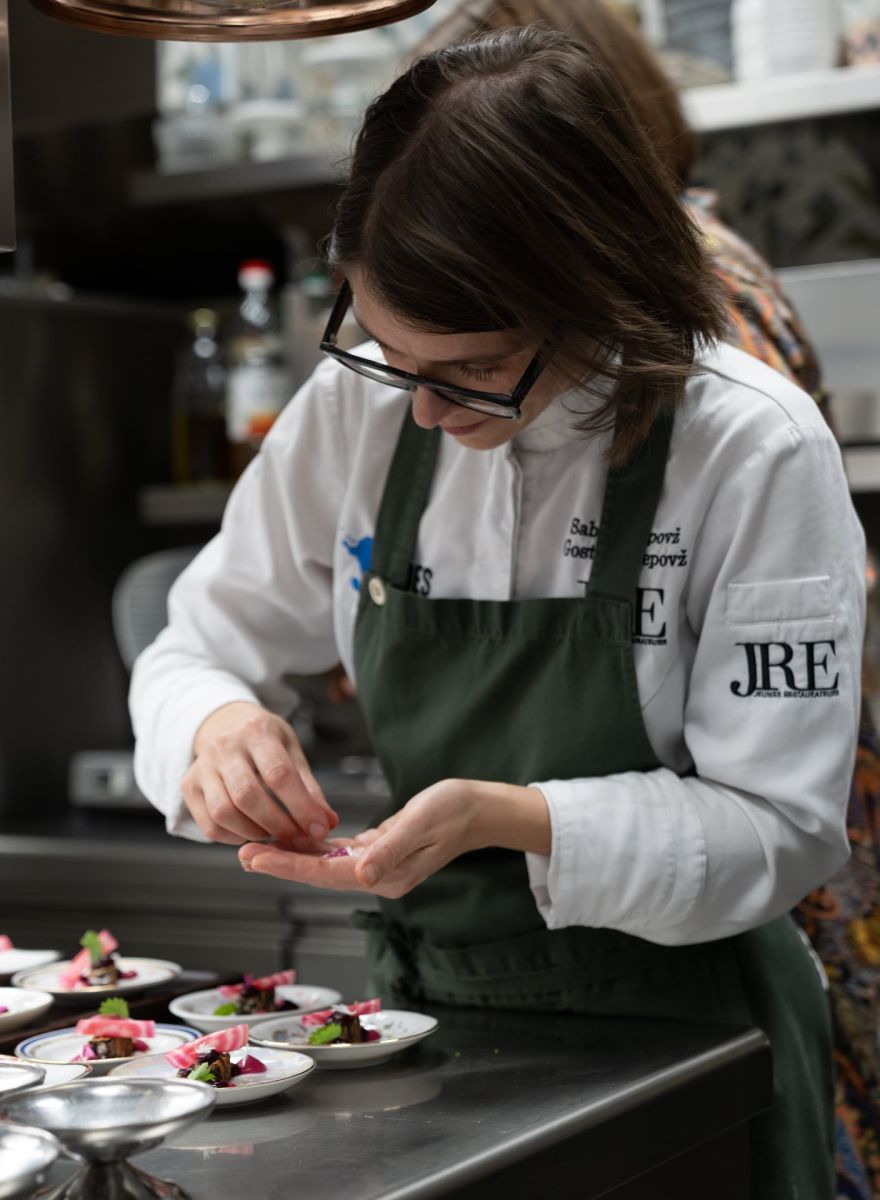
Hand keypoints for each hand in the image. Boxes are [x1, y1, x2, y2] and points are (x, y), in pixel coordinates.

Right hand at [181, 701, 337, 846]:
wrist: (226, 724)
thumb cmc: (265, 741)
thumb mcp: (292, 751)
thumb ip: (309, 787)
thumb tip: (326, 822)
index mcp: (256, 731)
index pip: (278, 774)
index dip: (301, 807)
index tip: (318, 828)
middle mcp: (224, 746)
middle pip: (248, 796)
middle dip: (278, 825)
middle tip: (298, 839)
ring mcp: (201, 766)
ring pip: (224, 813)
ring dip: (254, 833)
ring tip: (274, 834)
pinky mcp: (189, 786)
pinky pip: (209, 825)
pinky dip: (233, 838)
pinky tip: (251, 832)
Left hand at [238, 778, 550, 897]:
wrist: (480, 809)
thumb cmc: (454, 811)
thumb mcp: (422, 824)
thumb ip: (391, 849)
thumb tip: (359, 874)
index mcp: (384, 875)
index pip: (325, 873)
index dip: (288, 864)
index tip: (255, 856)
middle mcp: (377, 876)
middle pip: (318, 872)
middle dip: (280, 861)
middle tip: (241, 851)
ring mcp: (378, 866)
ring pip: (324, 863)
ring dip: (292, 854)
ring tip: (258, 845)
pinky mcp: (380, 851)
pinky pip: (339, 852)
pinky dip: (315, 846)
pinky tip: (296, 838)